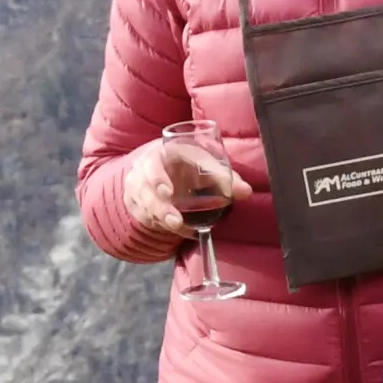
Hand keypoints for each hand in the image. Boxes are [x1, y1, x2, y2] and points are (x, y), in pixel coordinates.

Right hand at [122, 136, 248, 242]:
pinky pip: (146, 217)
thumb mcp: (205, 165)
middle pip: (145, 187)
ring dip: (161, 217)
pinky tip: (183, 230)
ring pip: (144, 204)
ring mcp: (138, 187)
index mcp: (162, 152)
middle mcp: (145, 168)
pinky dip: (163, 226)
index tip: (167, 192)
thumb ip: (226, 178)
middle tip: (175, 220)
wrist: (161, 167)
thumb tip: (245, 192)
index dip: (158, 177)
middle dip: (159, 206)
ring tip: (178, 226)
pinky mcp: (137, 204)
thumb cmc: (187, 164)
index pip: (154, 162)